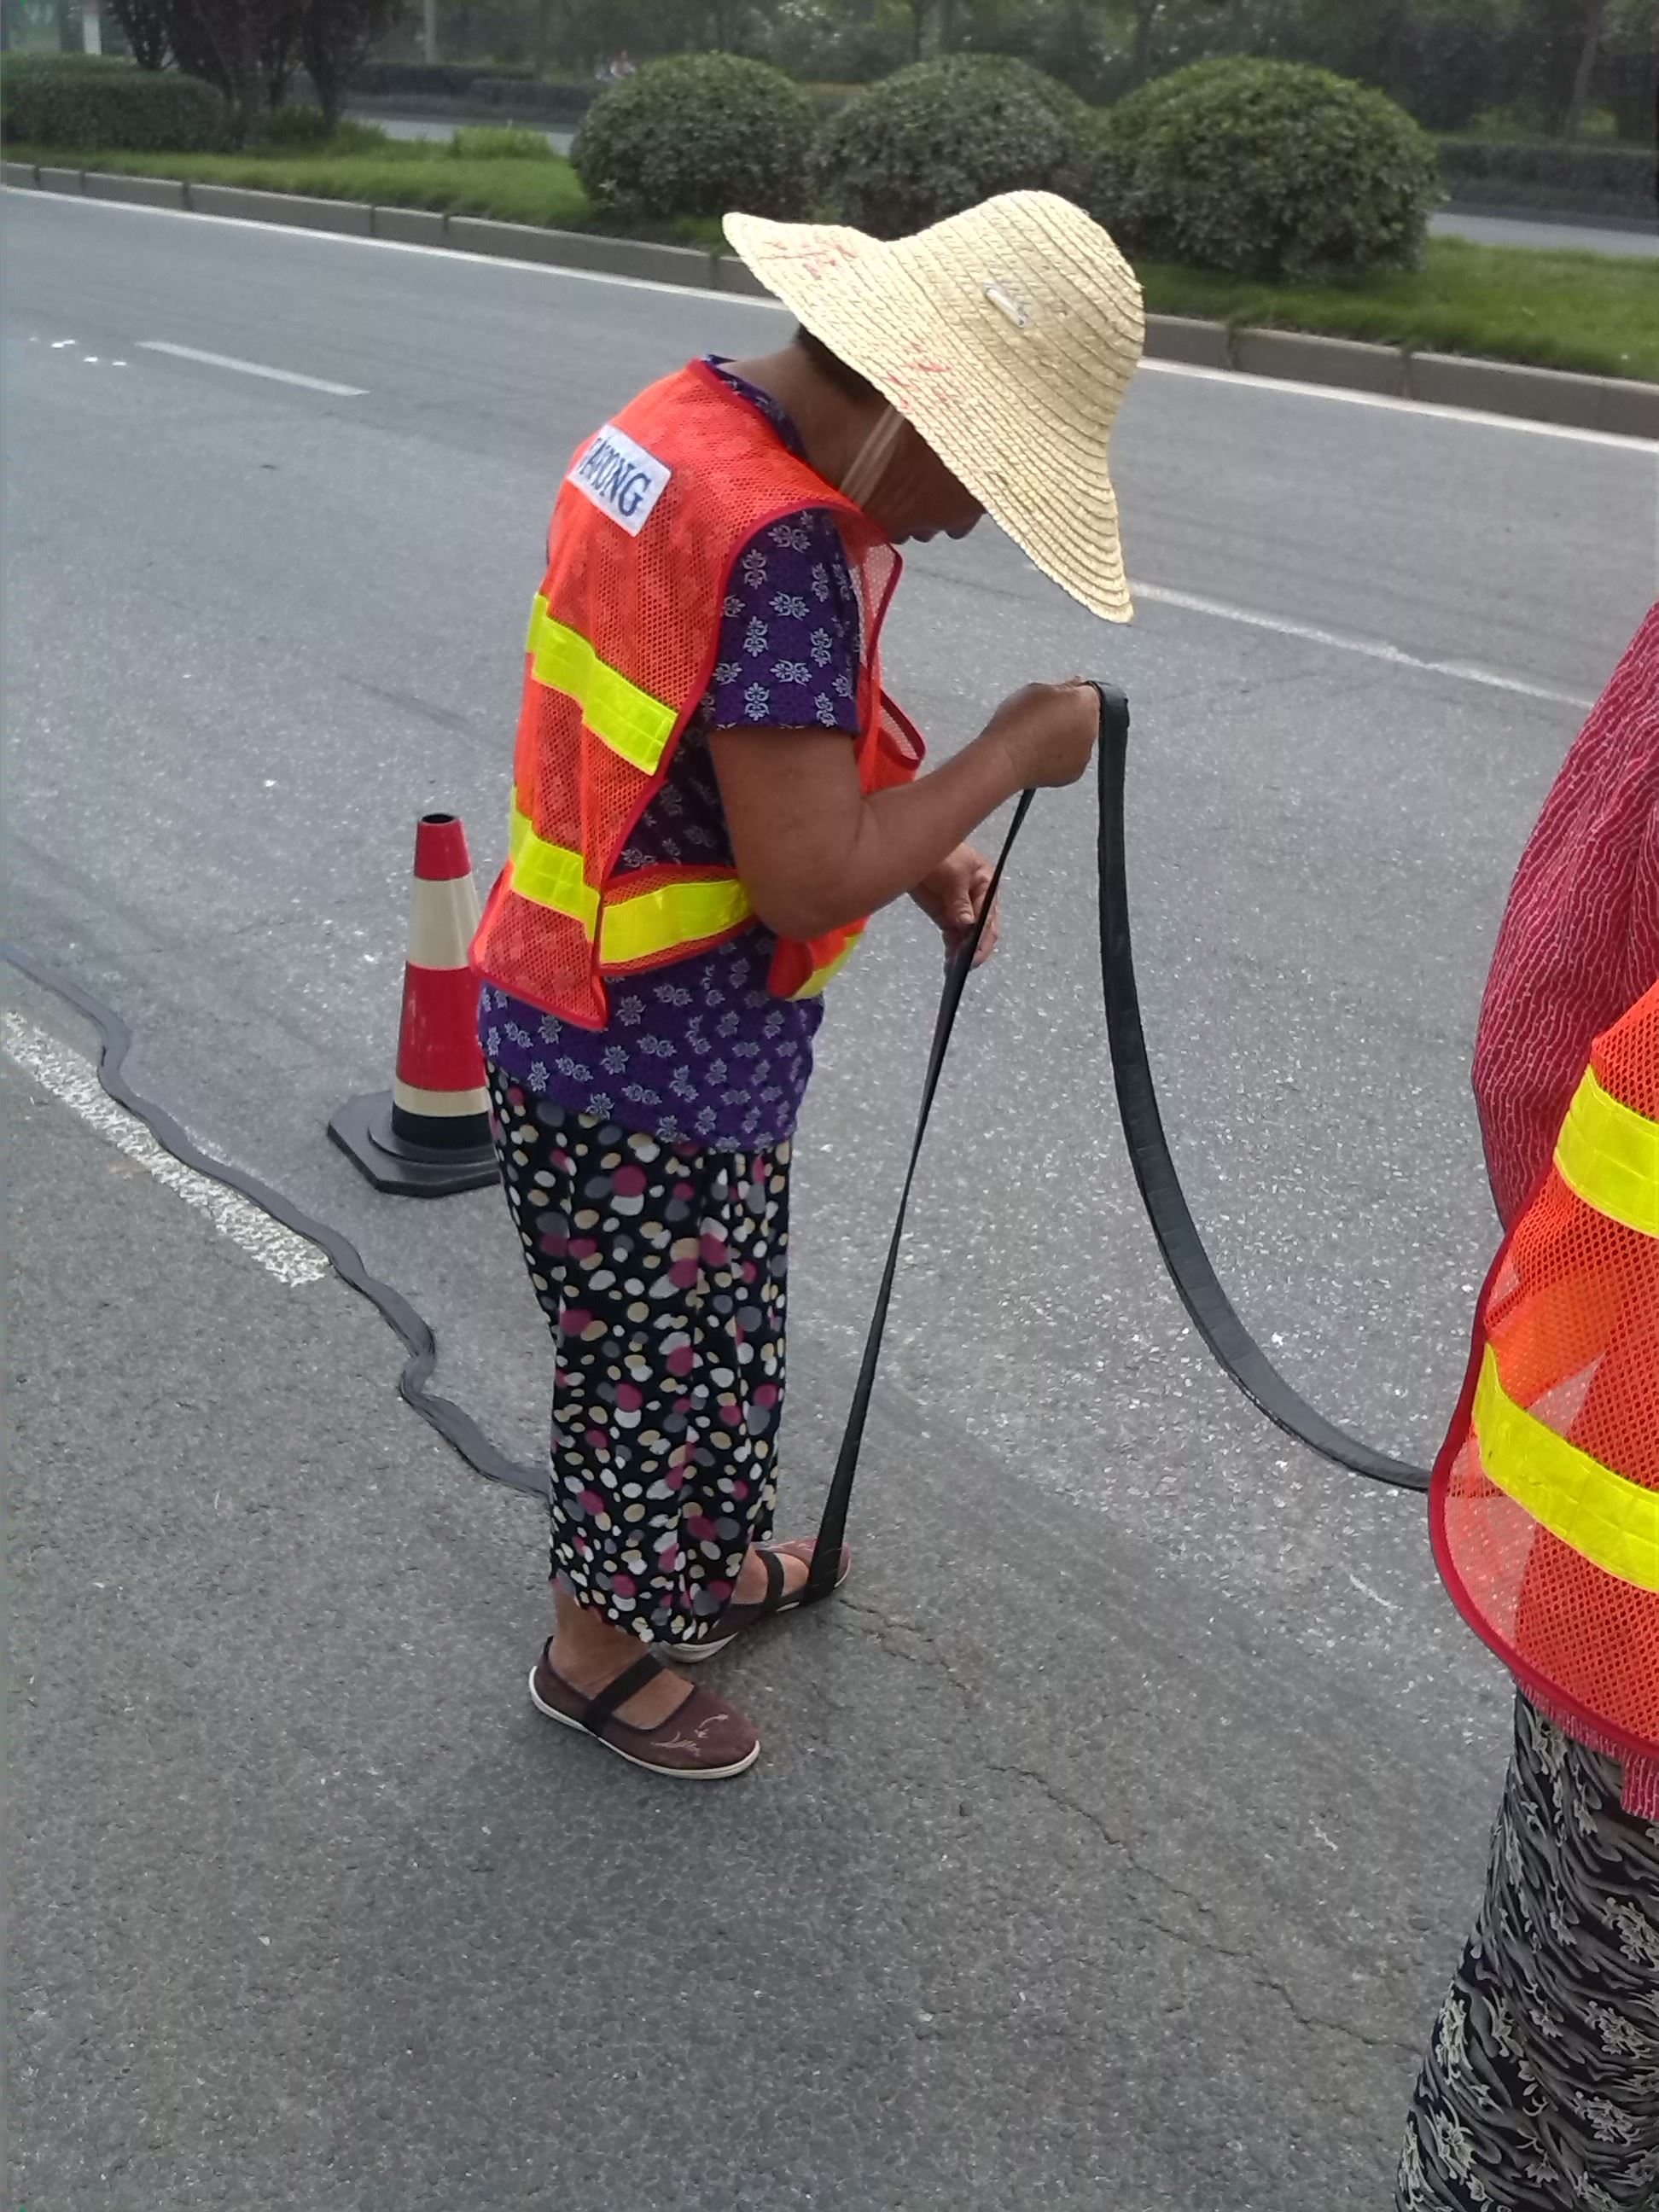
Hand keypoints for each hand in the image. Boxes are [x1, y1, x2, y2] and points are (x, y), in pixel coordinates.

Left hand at [911, 842, 999, 968]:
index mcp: (987, 887)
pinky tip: (948, 963)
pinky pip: (953, 937)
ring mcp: (962, 911)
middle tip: (964, 965)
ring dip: (962, 953)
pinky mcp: (947, 917)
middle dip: (974, 949)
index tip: (973, 954)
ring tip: (952, 969)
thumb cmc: (940, 853)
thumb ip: (960, 901)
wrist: (912, 847)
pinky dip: (952, 950)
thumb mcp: (953, 875)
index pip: (989, 917)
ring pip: (967, 938)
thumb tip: (968, 924)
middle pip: (982, 931)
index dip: (982, 937)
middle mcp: (978, 902)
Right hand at [984, 678, 1098, 789]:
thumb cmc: (1015, 724)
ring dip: (1065, 737)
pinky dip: (1060, 756)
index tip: (1054, 699)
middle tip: (1041, 719)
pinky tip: (1040, 752)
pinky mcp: (1075, 772)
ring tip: (1038, 737)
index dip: (1068, 694)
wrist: (1004, 758)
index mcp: (1085, 703)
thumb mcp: (1036, 689)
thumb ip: (1063, 686)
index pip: (1087, 692)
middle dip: (1069, 716)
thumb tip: (1075, 684)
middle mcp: (1091, 728)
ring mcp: (1084, 752)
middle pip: (1085, 717)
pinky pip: (1071, 759)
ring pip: (1078, 739)